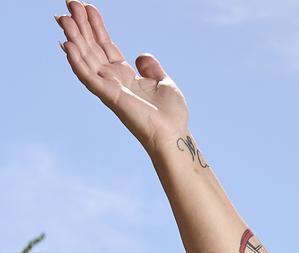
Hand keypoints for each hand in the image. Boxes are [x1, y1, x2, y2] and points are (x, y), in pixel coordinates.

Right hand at [56, 1, 190, 151]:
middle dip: (81, 25)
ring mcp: (108, 87)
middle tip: (70, 2)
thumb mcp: (163, 82)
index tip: (87, 7)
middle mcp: (112, 79)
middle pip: (91, 47)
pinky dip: (77, 61)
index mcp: (124, 74)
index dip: (96, 26)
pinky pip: (88, 76)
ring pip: (85, 58)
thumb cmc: (170, 114)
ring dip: (74, 37)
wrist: (174, 134)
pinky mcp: (108, 96)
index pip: (105, 45)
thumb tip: (142, 55)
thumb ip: (151, 68)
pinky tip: (68, 45)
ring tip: (64, 18)